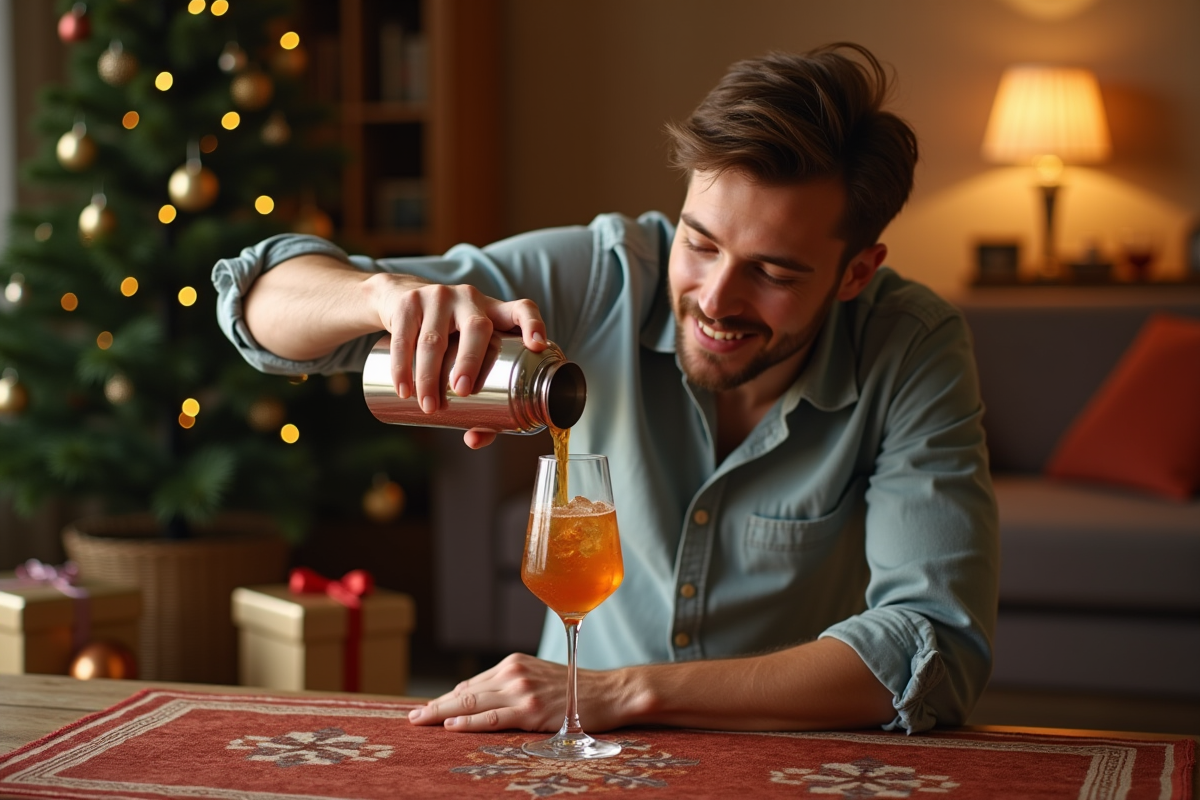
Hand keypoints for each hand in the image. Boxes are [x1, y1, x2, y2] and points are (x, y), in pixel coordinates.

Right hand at [367, 274, 547, 438]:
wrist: (401, 297)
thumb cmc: (448, 336)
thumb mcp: (466, 353)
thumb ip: (478, 396)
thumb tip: (473, 441)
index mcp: (495, 311)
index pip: (522, 309)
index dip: (533, 325)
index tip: (537, 346)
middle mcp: (471, 300)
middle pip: (476, 328)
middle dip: (470, 361)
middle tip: (462, 392)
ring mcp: (439, 297)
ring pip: (434, 338)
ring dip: (429, 375)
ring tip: (428, 405)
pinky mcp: (409, 302)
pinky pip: (404, 337)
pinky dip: (402, 366)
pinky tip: (404, 388)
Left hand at [407, 652, 623, 732]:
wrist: (608, 692)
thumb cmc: (575, 688)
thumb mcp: (539, 678)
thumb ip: (509, 685)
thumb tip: (475, 699)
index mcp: (513, 663)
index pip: (472, 684)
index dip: (447, 698)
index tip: (428, 709)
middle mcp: (513, 672)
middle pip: (466, 693)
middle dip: (436, 705)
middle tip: (412, 717)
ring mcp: (521, 691)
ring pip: (472, 704)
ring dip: (441, 714)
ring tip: (420, 722)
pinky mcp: (531, 710)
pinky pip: (491, 718)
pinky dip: (468, 723)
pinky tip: (450, 727)